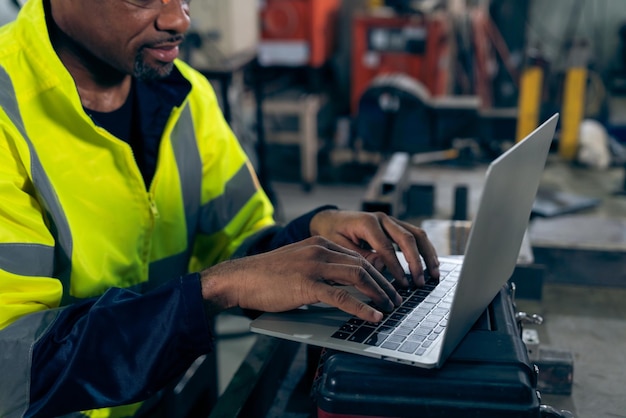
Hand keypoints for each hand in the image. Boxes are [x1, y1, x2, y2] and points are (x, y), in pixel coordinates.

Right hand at [199, 236, 402, 322]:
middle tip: (395, 299)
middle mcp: (320, 250)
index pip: (357, 256)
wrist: (240, 279)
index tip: (387, 286)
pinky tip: (373, 316)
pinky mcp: (307, 285)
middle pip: (362, 265)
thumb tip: (343, 284)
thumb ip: (320, 268)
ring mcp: (314, 266)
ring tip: (389, 307)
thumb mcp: (298, 262)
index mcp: (319, 243)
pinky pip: (341, 297)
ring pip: (357, 276)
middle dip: (383, 284)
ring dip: (378, 293)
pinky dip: (361, 307)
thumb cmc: (267, 275)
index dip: (376, 272)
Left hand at [309, 210, 439, 286]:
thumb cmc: (332, 233)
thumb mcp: (339, 246)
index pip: (387, 247)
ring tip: (434, 273)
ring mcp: (390, 220)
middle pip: (407, 238)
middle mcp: (382, 218)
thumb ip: (359, 256)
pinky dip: (425, 249)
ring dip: (427, 254)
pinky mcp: (395, 225)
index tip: (403, 284)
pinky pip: (415, 235)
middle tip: (419, 282)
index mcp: (367, 222)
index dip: (396, 267)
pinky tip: (431, 263)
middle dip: (416, 262)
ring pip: (416, 234)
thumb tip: (381, 267)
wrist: (330, 219)